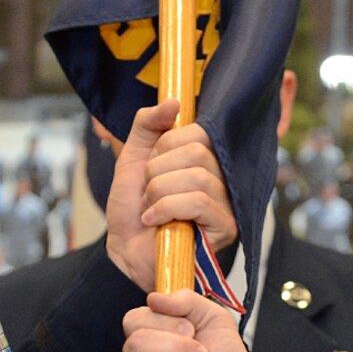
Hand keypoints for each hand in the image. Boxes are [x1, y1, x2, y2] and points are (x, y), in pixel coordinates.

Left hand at [106, 102, 236, 291]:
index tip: (151, 166)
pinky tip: (154, 220)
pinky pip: (199, 202)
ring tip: (149, 209)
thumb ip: (147, 124)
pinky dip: (167, 208)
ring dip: (159, 192)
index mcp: (203, 159)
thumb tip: (173, 102)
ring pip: (198, 177)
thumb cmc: (132, 209)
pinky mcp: (225, 227)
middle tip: (148, 192)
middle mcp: (221, 178)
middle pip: (198, 153)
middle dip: (158, 172)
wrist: (125, 249)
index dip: (166, 145)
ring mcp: (226, 204)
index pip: (199, 132)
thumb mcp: (132, 157)